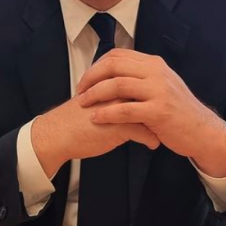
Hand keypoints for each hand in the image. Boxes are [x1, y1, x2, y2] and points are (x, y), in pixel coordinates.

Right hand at [31, 95, 160, 178]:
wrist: (57, 134)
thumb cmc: (72, 120)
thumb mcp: (94, 101)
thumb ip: (110, 96)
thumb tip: (124, 99)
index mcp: (110, 82)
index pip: (140, 81)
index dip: (152, 92)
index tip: (159, 103)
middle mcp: (117, 91)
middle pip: (148, 94)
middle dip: (160, 106)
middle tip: (168, 118)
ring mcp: (119, 107)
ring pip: (149, 111)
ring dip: (159, 124)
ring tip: (162, 132)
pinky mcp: (118, 125)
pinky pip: (143, 132)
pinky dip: (150, 139)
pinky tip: (152, 144)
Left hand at [76, 49, 225, 177]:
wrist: (202, 131)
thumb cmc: (177, 111)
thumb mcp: (161, 85)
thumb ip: (141, 76)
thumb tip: (115, 71)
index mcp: (154, 63)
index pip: (118, 55)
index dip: (97, 65)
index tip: (86, 79)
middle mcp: (156, 72)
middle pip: (113, 66)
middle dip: (91, 77)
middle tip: (80, 90)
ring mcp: (158, 91)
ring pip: (117, 85)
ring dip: (95, 94)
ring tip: (83, 103)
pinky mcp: (158, 111)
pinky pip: (125, 109)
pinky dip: (107, 113)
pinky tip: (96, 118)